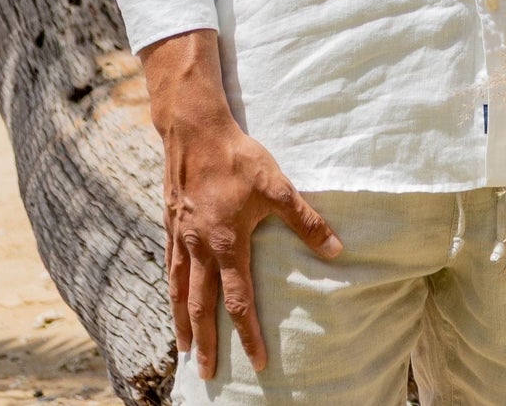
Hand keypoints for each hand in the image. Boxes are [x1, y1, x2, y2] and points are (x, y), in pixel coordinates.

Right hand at [142, 31, 342, 379]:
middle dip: (206, 342)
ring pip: (179, 290)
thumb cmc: (239, 158)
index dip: (249, 334)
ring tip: (184, 348)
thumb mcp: (277, 186)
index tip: (258, 362)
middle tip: (206, 375)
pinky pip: (170, 266)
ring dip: (183, 321)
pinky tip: (174, 296)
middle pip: (201, 305)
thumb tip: (335, 249)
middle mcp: (199, 247)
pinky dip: (171, 289)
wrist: (195, 131)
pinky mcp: (171, 223)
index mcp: (227, 243)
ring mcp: (181, 237)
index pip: (239, 300)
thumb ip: (305, 220)